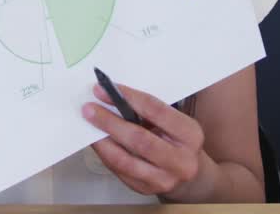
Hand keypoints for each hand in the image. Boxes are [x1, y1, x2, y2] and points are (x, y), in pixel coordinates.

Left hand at [82, 83, 212, 200]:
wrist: (189, 176)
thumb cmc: (176, 141)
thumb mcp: (173, 123)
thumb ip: (149, 112)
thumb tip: (113, 97)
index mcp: (190, 135)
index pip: (156, 110)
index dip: (129, 97)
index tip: (105, 89)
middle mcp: (181, 160)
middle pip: (139, 139)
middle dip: (110, 121)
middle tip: (90, 109)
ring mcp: (164, 179)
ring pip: (125, 159)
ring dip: (102, 140)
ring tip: (89, 124)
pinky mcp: (146, 189)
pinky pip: (119, 170)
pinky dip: (105, 153)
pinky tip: (97, 140)